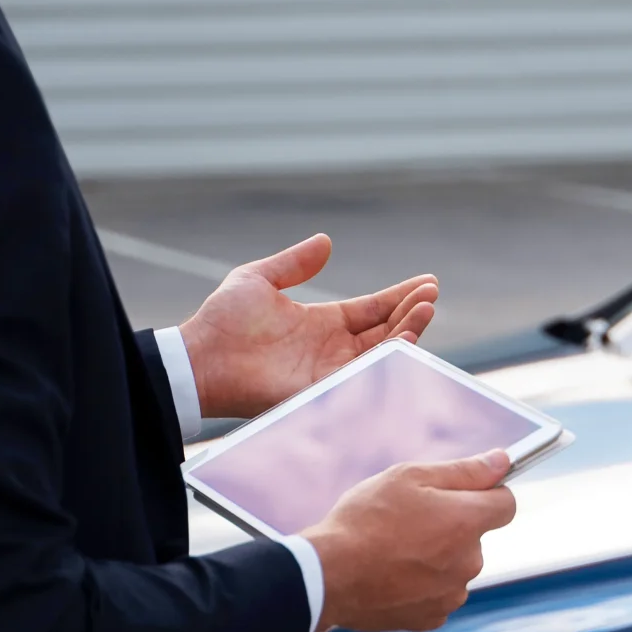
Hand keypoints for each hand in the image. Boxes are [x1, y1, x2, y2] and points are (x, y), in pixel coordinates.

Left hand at [177, 235, 436, 422]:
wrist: (201, 357)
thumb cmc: (223, 321)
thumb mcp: (259, 279)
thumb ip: (294, 263)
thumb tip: (326, 242)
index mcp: (322, 323)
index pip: (372, 308)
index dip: (400, 296)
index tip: (428, 283)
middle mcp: (332, 349)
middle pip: (385, 329)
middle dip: (411, 312)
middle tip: (431, 294)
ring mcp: (329, 371)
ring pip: (381, 352)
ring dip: (407, 330)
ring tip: (426, 309)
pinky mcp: (323, 389)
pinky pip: (363, 376)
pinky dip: (388, 359)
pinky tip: (406, 339)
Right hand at [305, 451, 518, 631]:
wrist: (327, 575)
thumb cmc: (364, 519)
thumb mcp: (410, 477)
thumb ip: (464, 471)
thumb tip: (503, 461)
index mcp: (467, 522)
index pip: (505, 504)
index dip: (485, 493)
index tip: (460, 492)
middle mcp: (470, 562)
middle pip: (474, 536)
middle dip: (451, 525)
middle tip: (408, 520)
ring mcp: (452, 594)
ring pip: (455, 566)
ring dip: (436, 556)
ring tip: (394, 549)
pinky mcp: (432, 618)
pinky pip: (438, 593)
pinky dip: (421, 584)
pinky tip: (391, 575)